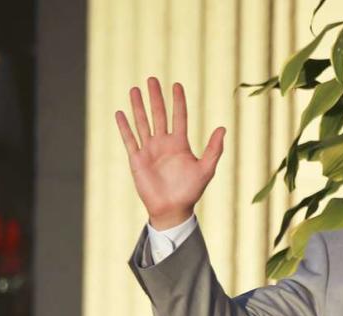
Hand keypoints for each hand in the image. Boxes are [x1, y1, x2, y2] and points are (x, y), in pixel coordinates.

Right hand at [115, 78, 224, 228]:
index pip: (179, 117)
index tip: (176, 85)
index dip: (178, 101)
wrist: (173, 208)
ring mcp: (149, 150)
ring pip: (142, 123)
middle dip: (156, 98)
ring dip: (138, 107)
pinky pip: (129, 139)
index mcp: (180, 144)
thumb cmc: (191, 191)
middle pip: (158, 115)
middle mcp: (164, 143)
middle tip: (152, 79)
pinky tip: (120, 113)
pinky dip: (124, 127)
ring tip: (135, 89)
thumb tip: (222, 128)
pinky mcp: (137, 159)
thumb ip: (214, 149)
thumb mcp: (206, 169)